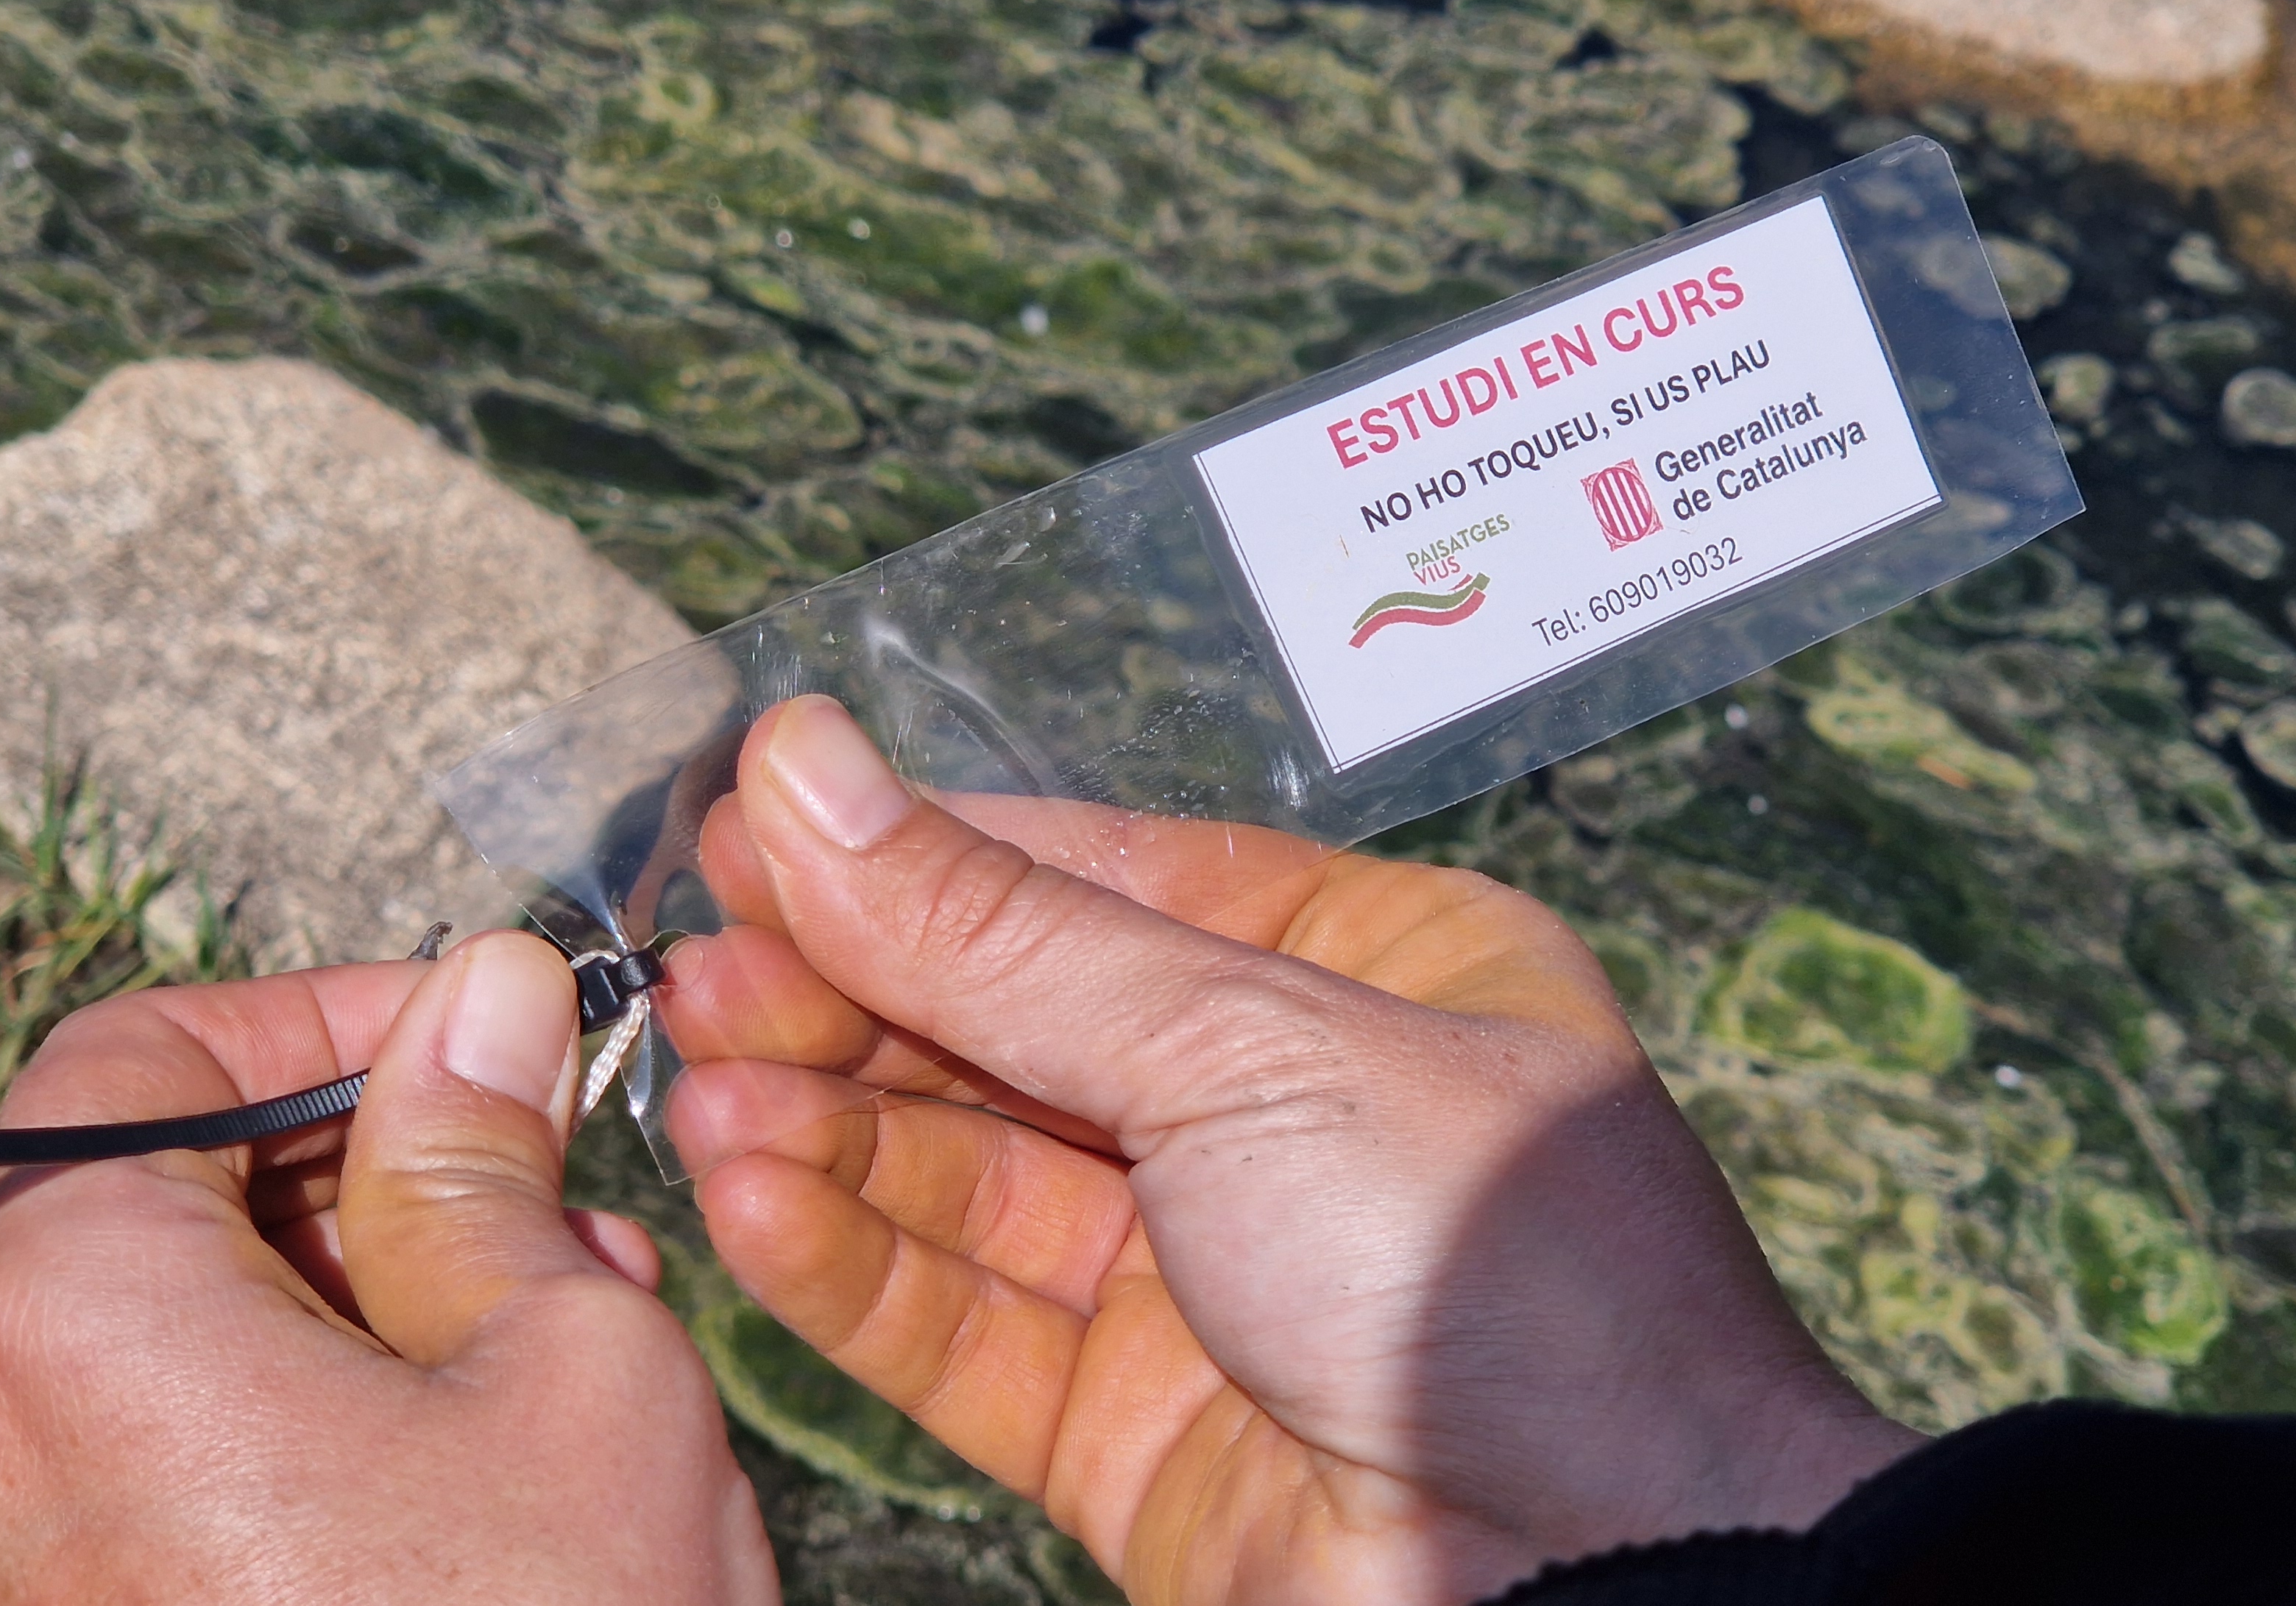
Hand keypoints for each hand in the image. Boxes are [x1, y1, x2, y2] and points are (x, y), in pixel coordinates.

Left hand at [0, 932, 777, 1603]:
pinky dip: (311, 1429)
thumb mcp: (562, 1353)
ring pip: (178, 1346)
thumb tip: (483, 995)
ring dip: (368, 1306)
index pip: (148, 1055)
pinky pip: (166, 1477)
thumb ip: (488, 1154)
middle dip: (375, 1178)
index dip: (337, 1017)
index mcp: (64, 1316)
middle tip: (563, 1209)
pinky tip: (481, 1471)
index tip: (486, 1033)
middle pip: (158, 1204)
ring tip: (560, 1349)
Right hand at [661, 698, 1917, 1605]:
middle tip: (695, 974)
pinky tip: (750, 1202)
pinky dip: (854, 1265)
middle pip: (1018, 1030)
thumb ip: (1005, 932)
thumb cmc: (1498, 1266)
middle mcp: (1285, 1115)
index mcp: (1367, 975)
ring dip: (829, 1131)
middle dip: (854, 1000)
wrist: (1600, 1575)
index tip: (749, 834)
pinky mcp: (1138, 1431)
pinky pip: (966, 1329)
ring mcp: (1208, 1279)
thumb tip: (804, 770)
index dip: (921, 858)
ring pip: (973, 1182)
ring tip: (701, 1092)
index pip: (1101, 881)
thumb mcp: (1246, 1042)